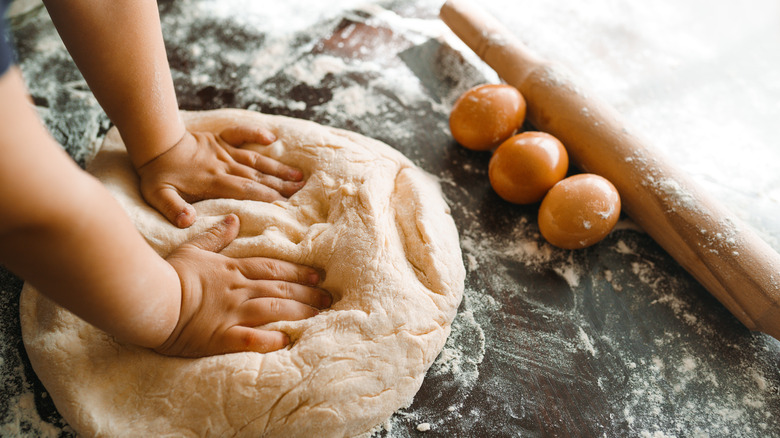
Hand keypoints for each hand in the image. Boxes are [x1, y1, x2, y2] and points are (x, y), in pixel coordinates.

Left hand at [136, 126, 304, 227]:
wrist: (154, 144)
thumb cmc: (156, 174)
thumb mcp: (158, 196)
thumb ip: (173, 209)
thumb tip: (188, 221)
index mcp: (214, 182)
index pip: (246, 190)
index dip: (266, 197)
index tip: (285, 205)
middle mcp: (224, 166)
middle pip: (257, 177)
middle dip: (280, 185)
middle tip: (301, 192)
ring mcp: (224, 152)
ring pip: (256, 160)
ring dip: (277, 168)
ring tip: (298, 176)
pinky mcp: (220, 140)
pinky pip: (241, 134)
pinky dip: (255, 134)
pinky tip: (271, 138)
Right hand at [156, 214, 330, 356]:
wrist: (148, 296)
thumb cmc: (168, 273)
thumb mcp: (194, 248)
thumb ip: (217, 236)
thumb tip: (234, 219)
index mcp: (232, 270)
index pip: (273, 269)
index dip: (298, 272)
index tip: (318, 275)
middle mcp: (238, 290)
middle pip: (280, 289)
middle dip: (307, 293)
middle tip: (328, 298)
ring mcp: (232, 314)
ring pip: (274, 310)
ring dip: (298, 312)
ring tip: (319, 316)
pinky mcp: (221, 337)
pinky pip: (252, 339)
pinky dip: (271, 340)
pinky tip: (288, 341)